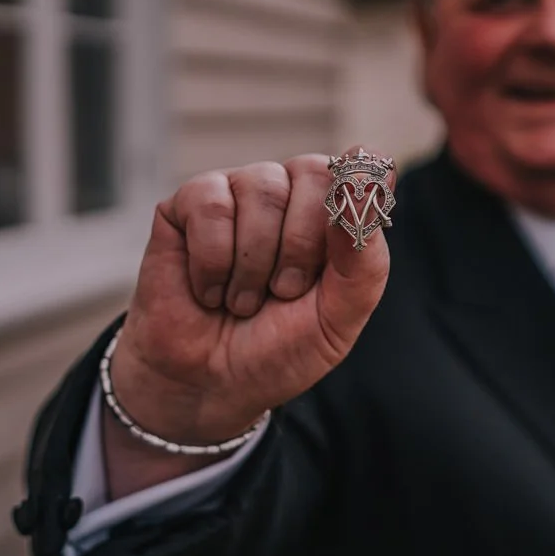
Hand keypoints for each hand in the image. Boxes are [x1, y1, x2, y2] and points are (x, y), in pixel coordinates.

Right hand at [111, 149, 393, 448]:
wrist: (211, 384)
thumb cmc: (280, 347)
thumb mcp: (339, 318)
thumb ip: (364, 258)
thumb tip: (365, 187)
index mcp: (336, 211)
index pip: (360, 171)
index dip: (350, 205)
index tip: (338, 243)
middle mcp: (290, 188)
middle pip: (312, 172)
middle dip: (300, 246)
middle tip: (284, 292)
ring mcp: (239, 190)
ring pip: (262, 187)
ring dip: (254, 262)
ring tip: (244, 300)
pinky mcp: (189, 202)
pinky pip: (210, 205)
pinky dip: (213, 261)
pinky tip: (210, 290)